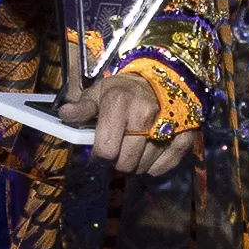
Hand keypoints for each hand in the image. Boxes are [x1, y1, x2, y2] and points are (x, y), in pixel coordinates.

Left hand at [58, 67, 194, 177]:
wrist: (162, 80)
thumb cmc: (124, 90)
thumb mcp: (98, 93)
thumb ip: (82, 107)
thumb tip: (65, 114)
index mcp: (120, 104)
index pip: (106, 150)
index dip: (99, 154)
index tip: (100, 149)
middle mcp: (145, 116)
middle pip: (126, 163)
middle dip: (117, 161)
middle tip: (117, 150)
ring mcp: (168, 128)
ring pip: (144, 167)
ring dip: (135, 164)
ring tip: (133, 148)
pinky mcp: (184, 138)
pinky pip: (162, 168)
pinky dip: (153, 166)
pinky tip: (148, 152)